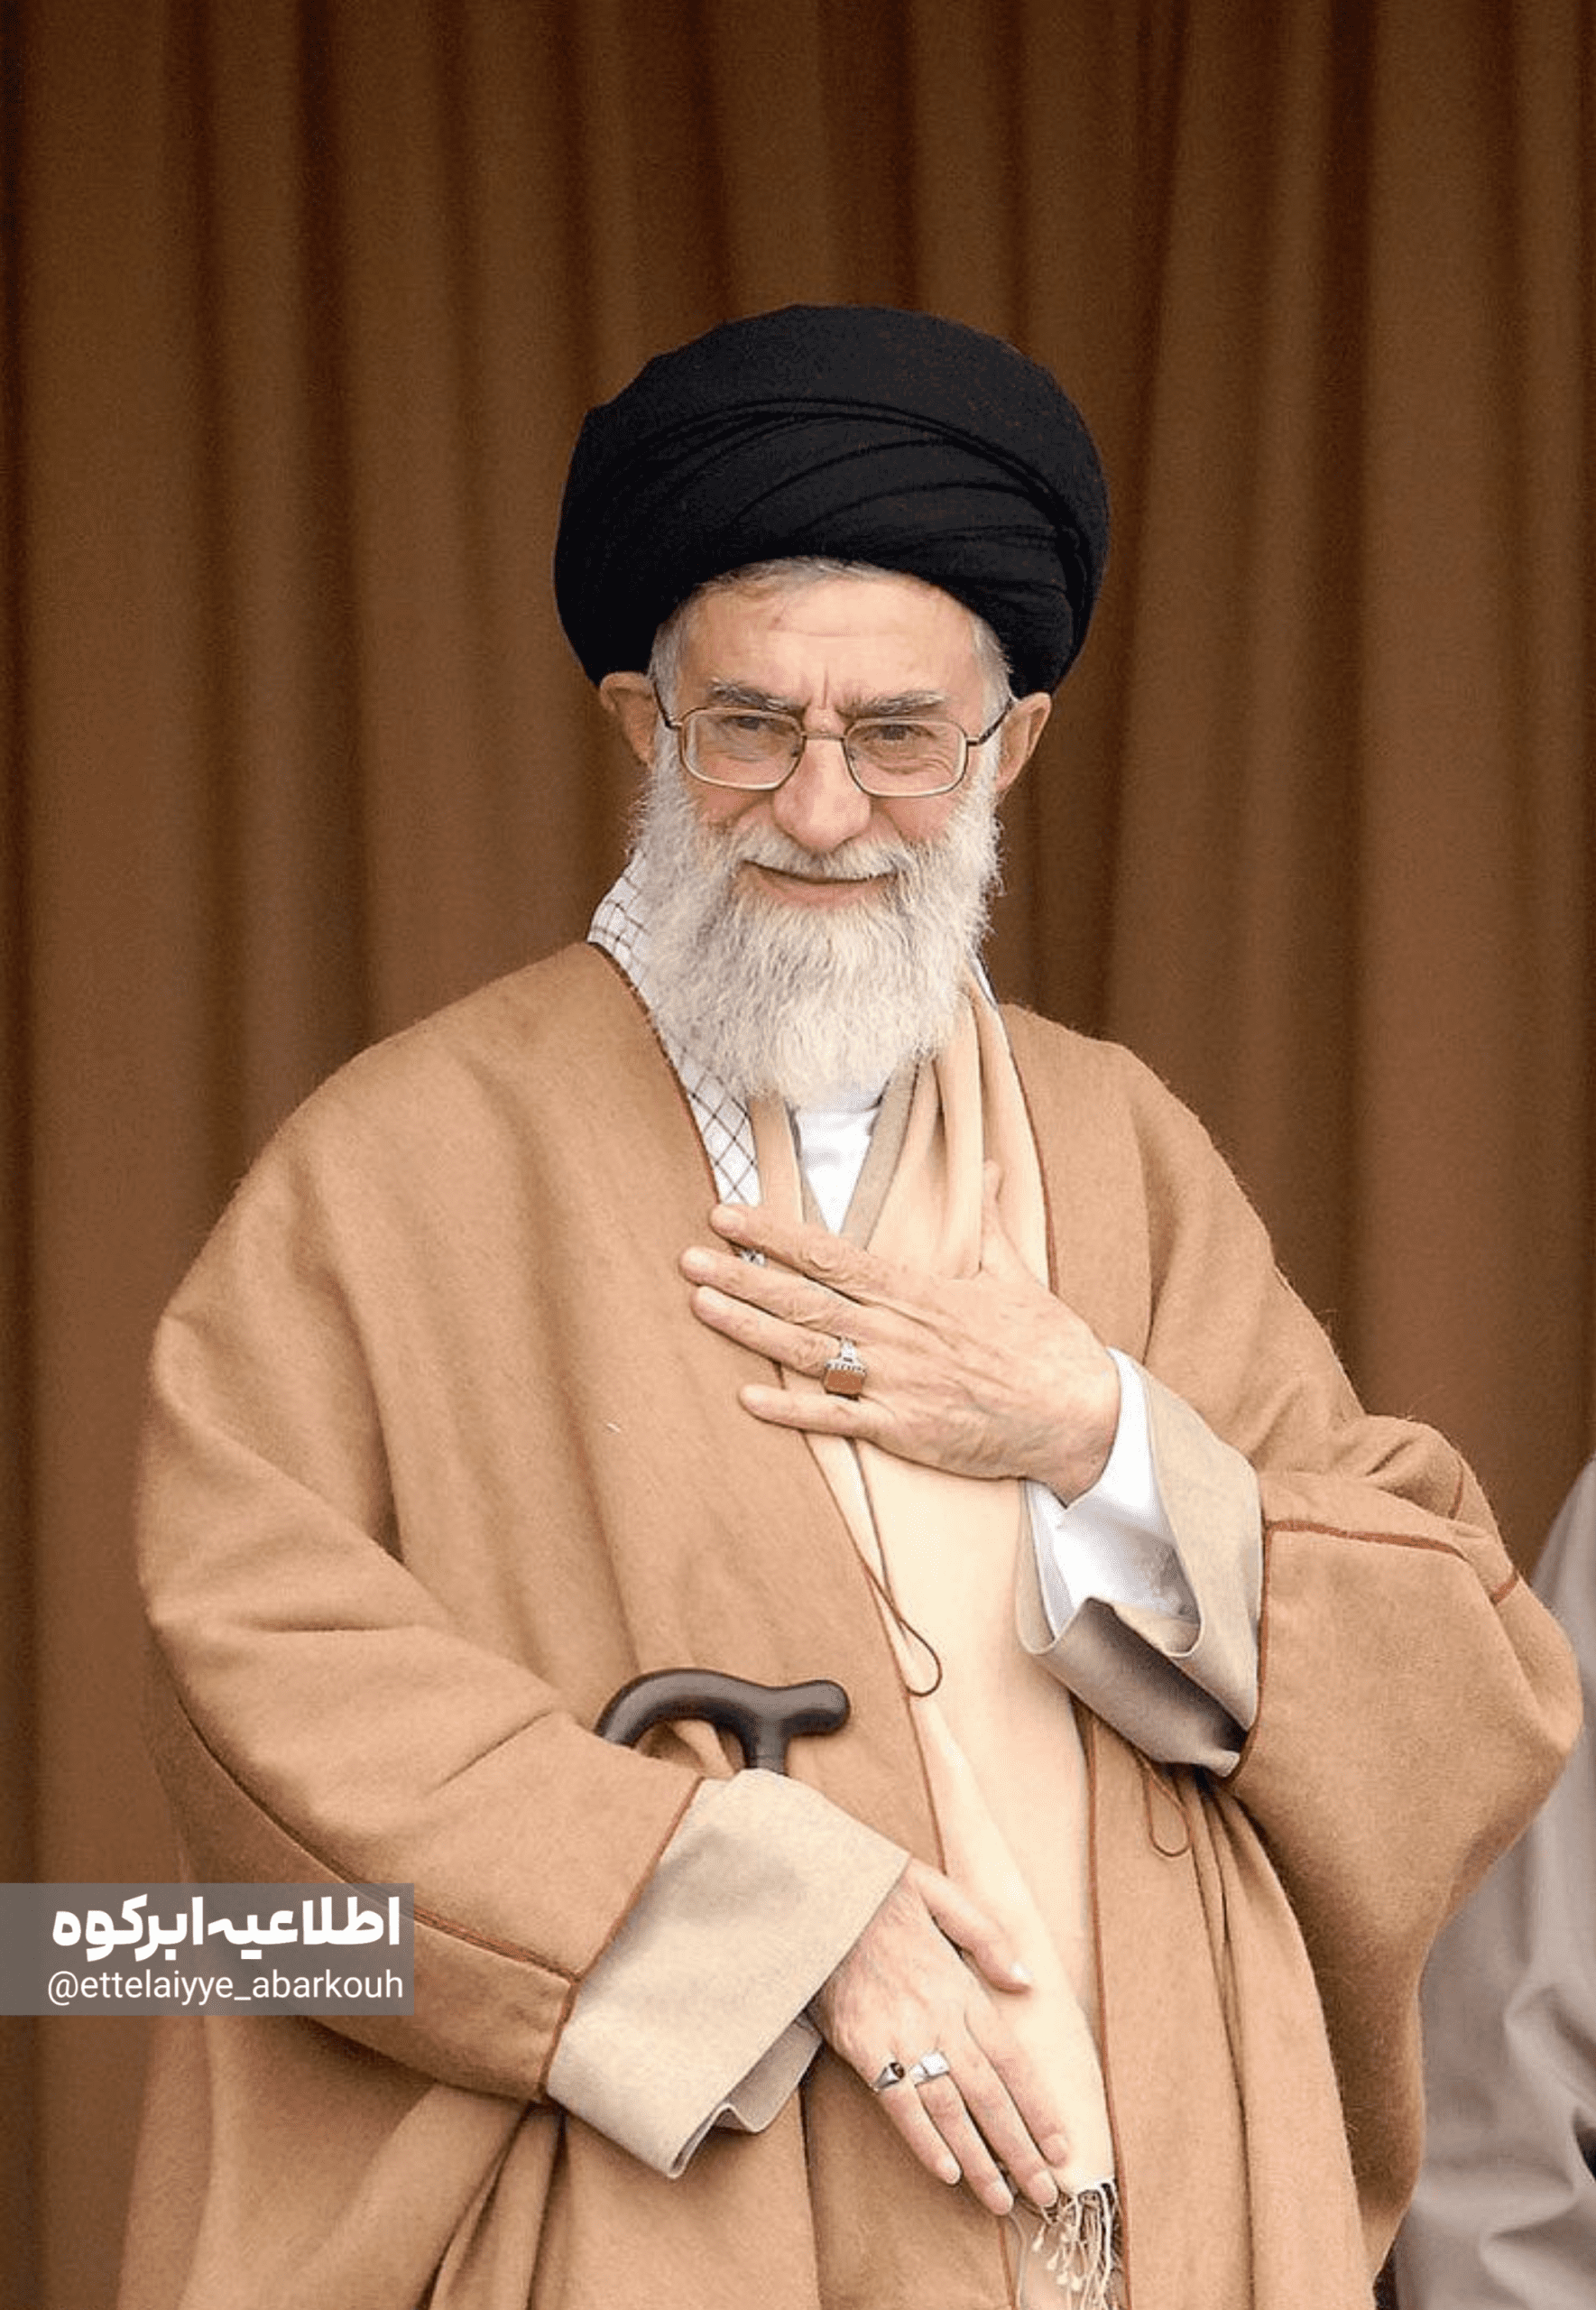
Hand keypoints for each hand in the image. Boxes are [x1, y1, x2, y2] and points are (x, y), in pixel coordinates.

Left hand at [679, 1165, 1119, 1501]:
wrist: (1079, 1415)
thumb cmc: (1047, 1344)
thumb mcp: (1015, 1273)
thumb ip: (986, 1221)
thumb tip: (989, 1165)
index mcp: (918, 1291)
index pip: (830, 1254)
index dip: (773, 1234)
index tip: (727, 1215)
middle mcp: (899, 1332)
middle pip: (804, 1299)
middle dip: (742, 1276)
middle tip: (687, 1259)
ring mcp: (898, 1383)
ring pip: (808, 1353)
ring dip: (750, 1329)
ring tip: (700, 1307)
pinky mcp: (904, 1430)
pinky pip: (836, 1419)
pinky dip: (791, 1410)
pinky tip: (747, 1396)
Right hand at [811, 1859, 1070, 2215]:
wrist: (818, 1897)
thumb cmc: (878, 1893)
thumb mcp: (941, 1894)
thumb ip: (987, 1938)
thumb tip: (1026, 1983)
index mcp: (961, 1986)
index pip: (1012, 2059)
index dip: (1039, 2107)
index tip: (1062, 2146)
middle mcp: (938, 2017)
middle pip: (989, 2095)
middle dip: (1020, 2149)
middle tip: (1045, 2193)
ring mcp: (901, 2035)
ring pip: (951, 2110)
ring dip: (979, 2159)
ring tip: (1002, 2200)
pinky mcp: (863, 2047)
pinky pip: (899, 2104)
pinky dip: (924, 2140)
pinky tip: (946, 2171)